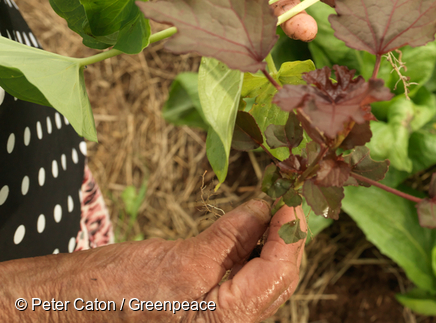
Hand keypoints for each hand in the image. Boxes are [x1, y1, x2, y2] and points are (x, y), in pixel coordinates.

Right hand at [0, 202, 305, 322]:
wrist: (70, 306)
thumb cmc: (119, 290)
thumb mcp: (183, 259)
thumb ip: (231, 238)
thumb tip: (266, 210)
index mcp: (228, 321)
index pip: (279, 274)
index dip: (291, 233)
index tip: (292, 197)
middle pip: (278, 279)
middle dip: (288, 238)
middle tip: (290, 198)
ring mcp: (218, 317)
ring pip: (265, 279)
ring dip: (274, 243)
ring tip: (276, 209)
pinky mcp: (207, 307)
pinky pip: (244, 279)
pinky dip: (254, 251)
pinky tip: (252, 228)